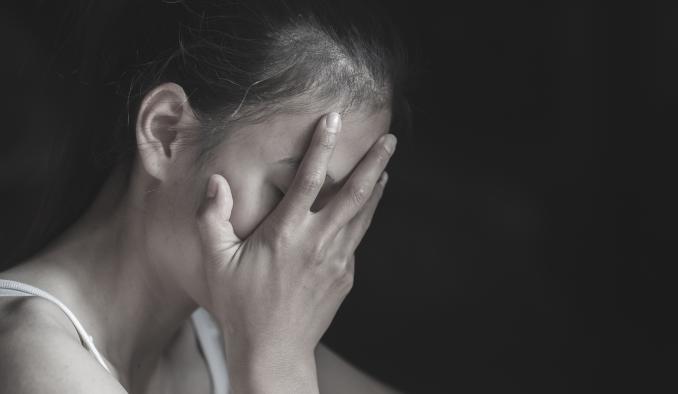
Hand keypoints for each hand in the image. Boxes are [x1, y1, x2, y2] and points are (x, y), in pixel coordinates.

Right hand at [195, 112, 395, 389]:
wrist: (273, 351)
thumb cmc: (239, 306)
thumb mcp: (215, 262)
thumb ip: (211, 219)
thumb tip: (217, 183)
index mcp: (287, 233)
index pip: (309, 179)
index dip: (322, 145)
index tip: (333, 119)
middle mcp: (318, 243)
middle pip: (356, 193)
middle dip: (375, 162)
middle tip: (390, 140)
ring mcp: (337, 261)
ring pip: (364, 216)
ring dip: (377, 188)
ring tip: (387, 169)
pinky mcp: (344, 278)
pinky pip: (356, 241)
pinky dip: (362, 221)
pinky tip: (363, 213)